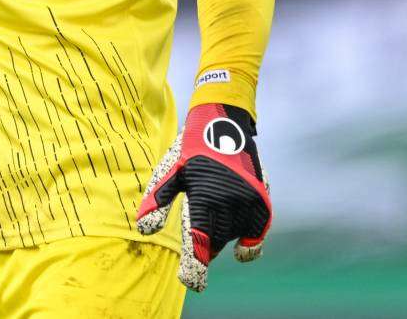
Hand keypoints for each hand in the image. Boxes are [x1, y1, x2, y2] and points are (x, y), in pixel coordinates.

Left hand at [137, 103, 271, 291]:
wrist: (223, 123)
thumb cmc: (190, 150)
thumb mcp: (169, 171)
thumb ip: (157, 201)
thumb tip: (143, 229)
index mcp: (205, 197)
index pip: (200, 241)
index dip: (196, 266)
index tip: (192, 283)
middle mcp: (230, 202)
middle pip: (215, 242)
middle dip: (204, 246)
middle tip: (196, 236)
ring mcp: (249, 201)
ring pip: (233, 236)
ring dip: (222, 237)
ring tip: (212, 216)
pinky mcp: (263, 200)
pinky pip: (257, 233)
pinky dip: (249, 243)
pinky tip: (241, 248)